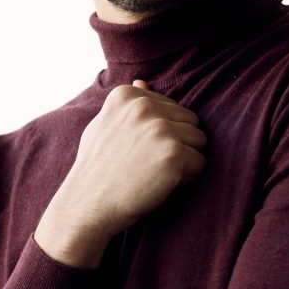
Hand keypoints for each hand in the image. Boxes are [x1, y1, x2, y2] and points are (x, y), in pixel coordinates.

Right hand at [37, 79, 207, 267]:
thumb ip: (126, 106)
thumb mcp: (104, 127)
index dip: (160, 136)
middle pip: (190, 121)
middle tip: (147, 166)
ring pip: (199, 140)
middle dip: (177, 145)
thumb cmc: (96, 171)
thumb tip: (142, 81)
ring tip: (154, 174)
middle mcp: (143, 106)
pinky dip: (186, 178)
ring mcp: (159, 127)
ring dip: (184, 161)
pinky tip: (160, 185)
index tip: (134, 152)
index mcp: (127, 95)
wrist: (87, 207)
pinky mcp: (173, 152)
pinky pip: (201, 163)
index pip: (171, 108)